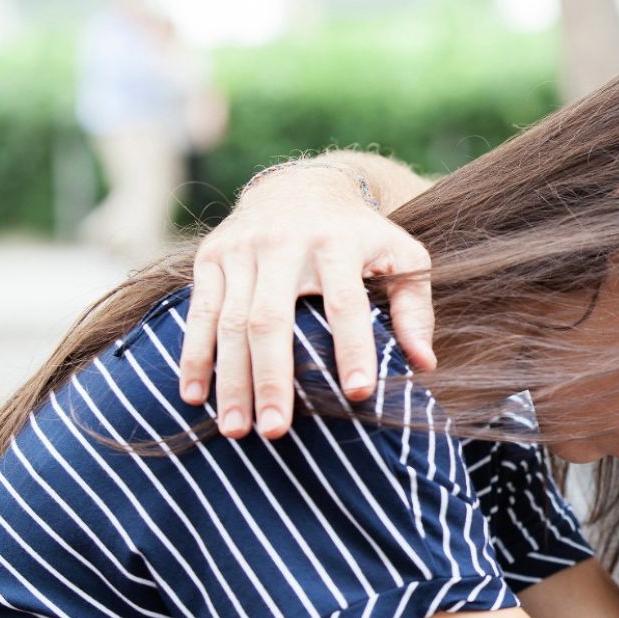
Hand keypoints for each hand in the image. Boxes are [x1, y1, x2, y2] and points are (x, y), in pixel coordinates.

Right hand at [178, 168, 435, 439]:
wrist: (302, 187)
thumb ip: (414, 309)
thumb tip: (424, 364)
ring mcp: (242, 249)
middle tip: (277, 431)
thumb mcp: (401, 257)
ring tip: (238, 429)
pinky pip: (200, 313)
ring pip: (231, 322)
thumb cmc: (362, 237)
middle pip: (273, 319)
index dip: (352, 348)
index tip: (357, 393)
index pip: (345, 302)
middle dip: (273, 378)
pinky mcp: (211, 256)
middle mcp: (285, 243)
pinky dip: (195, 356)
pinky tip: (194, 397)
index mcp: (338, 243)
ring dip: (231, 379)